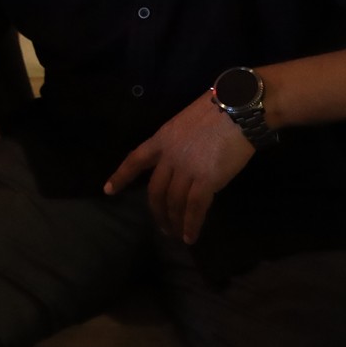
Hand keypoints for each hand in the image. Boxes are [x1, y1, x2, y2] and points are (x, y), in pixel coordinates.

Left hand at [104, 91, 255, 243]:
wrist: (238, 110)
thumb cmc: (218, 110)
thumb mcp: (185, 123)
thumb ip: (178, 144)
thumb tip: (181, 165)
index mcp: (162, 139)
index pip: (135, 160)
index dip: (121, 176)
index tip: (108, 190)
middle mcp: (169, 156)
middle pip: (155, 190)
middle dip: (157, 212)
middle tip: (162, 227)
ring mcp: (186, 169)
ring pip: (173, 202)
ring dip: (174, 221)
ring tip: (177, 234)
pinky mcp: (206, 180)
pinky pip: (194, 208)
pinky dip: (191, 225)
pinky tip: (190, 236)